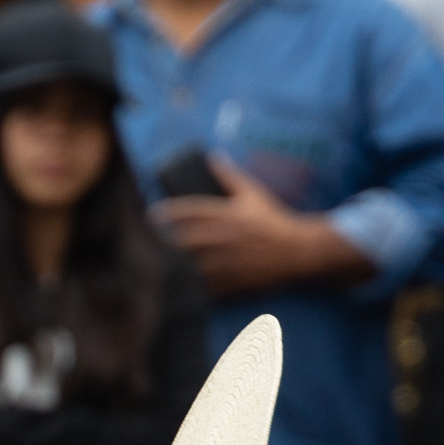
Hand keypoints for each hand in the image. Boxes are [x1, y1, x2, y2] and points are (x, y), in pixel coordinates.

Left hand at [150, 159, 366, 298]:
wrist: (297, 251)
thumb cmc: (272, 220)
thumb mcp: (252, 194)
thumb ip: (229, 176)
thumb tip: (211, 156)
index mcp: (230, 216)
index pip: (193, 212)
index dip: (169, 213)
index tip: (151, 214)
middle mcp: (227, 239)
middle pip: (188, 242)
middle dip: (165, 242)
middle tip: (146, 243)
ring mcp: (230, 263)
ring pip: (194, 267)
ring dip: (174, 267)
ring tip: (155, 265)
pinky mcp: (234, 282)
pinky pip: (207, 288)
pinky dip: (191, 288)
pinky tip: (177, 287)